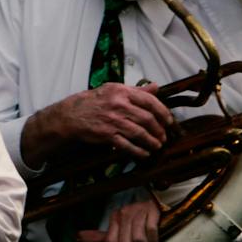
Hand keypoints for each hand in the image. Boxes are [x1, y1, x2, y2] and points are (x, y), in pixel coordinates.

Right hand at [44, 82, 174, 157]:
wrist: (73, 114)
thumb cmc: (95, 101)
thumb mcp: (115, 90)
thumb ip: (137, 90)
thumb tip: (156, 87)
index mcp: (122, 91)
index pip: (149, 101)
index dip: (163, 112)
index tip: (169, 121)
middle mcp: (118, 105)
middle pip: (147, 119)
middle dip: (159, 130)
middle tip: (164, 136)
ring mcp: (113, 121)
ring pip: (139, 133)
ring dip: (151, 142)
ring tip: (157, 146)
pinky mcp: (107, 135)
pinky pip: (127, 145)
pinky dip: (138, 151)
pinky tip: (144, 154)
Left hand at [79, 197, 161, 241]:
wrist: (157, 202)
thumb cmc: (137, 220)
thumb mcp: (118, 228)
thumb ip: (101, 237)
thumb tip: (77, 237)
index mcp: (113, 218)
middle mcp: (124, 213)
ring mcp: (138, 210)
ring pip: (138, 239)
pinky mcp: (152, 210)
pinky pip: (150, 231)